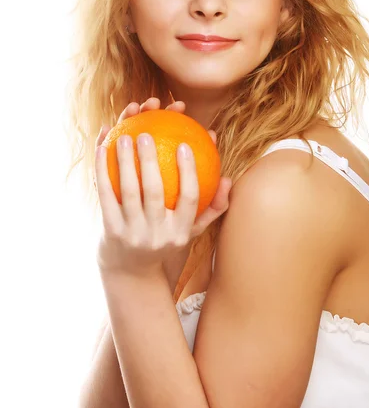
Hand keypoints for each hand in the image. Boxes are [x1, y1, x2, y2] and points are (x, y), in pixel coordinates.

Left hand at [94, 98, 231, 278]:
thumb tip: (228, 178)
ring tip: (124, 137)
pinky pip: (106, 195)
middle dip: (150, 160)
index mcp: (181, 231)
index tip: (184, 144)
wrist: (132, 272)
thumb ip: (213, 206)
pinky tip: (102, 150)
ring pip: (129, 191)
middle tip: (146, 134)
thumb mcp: (191, 230)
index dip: (189, 170)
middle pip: (155, 192)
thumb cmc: (165, 240)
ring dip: (125, 161)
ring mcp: (133, 234)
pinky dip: (104, 171)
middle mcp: (158, 234)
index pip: (189, 197)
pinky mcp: (111, 231)